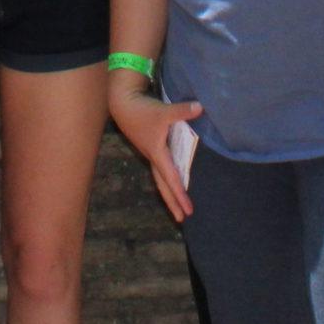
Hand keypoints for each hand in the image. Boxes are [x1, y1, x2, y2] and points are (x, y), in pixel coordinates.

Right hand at [109, 82, 199, 221]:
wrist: (122, 104)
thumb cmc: (142, 110)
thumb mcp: (163, 111)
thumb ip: (182, 111)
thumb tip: (201, 108)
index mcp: (158, 154)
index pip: (172, 179)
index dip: (181, 195)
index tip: (189, 211)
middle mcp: (154, 157)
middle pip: (163, 185)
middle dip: (172, 202)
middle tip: (181, 218)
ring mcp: (151, 153)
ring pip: (160, 178)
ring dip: (169, 192)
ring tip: (177, 204)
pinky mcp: (150, 147)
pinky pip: (161, 169)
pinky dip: (167, 178)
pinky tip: (173, 178)